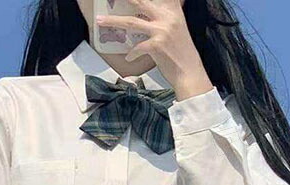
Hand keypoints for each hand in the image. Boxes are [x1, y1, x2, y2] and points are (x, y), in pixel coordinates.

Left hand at [95, 0, 213, 99]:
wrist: (189, 73)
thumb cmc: (182, 53)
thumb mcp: (177, 29)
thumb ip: (164, 19)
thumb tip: (146, 15)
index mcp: (173, 11)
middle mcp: (168, 17)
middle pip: (139, 2)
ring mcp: (162, 30)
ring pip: (131, 22)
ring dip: (113, 21)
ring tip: (99, 20)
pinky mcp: (157, 45)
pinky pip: (137, 47)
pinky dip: (131, 53)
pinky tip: (129, 57)